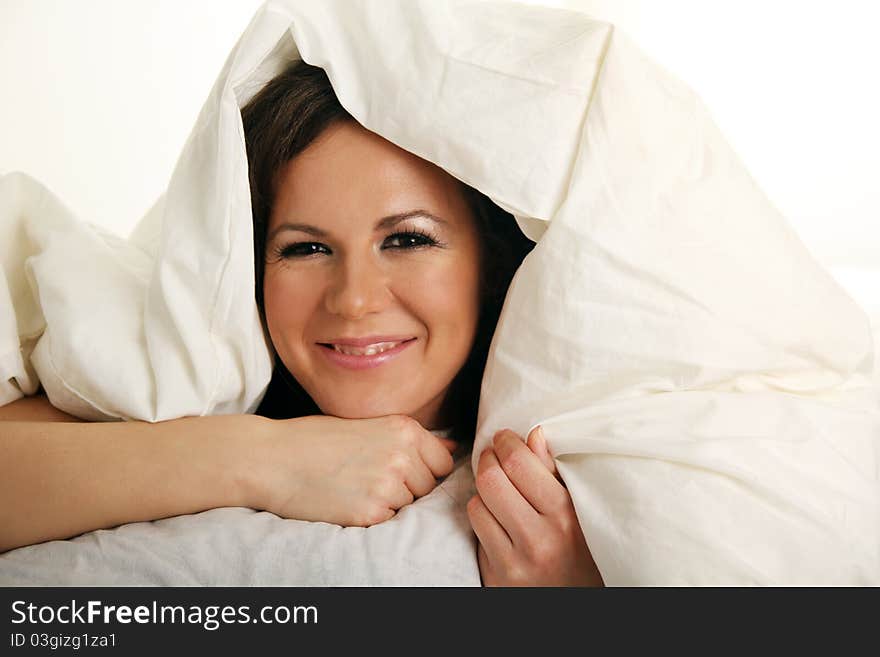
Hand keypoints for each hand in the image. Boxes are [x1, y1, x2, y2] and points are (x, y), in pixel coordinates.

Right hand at [249, 414, 457, 526]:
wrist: (272, 458)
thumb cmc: (315, 440)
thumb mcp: (366, 426)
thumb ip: (409, 439)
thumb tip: (452, 447)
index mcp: (404, 429)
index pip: (443, 461)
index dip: (423, 470)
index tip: (399, 471)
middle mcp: (402, 455)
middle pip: (428, 487)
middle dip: (406, 488)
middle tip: (366, 478)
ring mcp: (388, 485)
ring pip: (409, 506)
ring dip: (389, 504)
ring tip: (354, 488)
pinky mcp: (371, 513)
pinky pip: (389, 522)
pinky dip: (372, 517)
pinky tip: (348, 502)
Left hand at [467, 426, 602, 586]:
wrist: (581, 603)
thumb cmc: (586, 551)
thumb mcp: (582, 511)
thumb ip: (555, 472)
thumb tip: (534, 433)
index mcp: (567, 515)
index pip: (518, 463)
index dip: (505, 442)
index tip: (505, 438)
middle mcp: (539, 539)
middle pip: (490, 479)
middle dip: (488, 459)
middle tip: (494, 455)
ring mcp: (515, 561)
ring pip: (477, 503)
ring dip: (483, 491)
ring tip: (499, 490)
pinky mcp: (497, 576)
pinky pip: (476, 530)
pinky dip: (482, 517)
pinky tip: (498, 517)